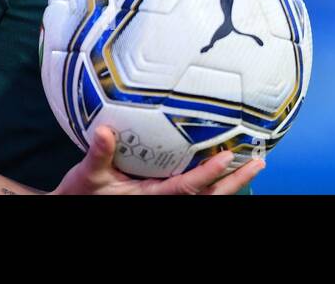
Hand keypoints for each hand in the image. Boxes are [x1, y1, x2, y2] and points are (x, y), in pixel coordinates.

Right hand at [49, 125, 264, 194]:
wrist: (77, 204)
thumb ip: (99, 153)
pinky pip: (195, 192)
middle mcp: (163, 201)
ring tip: (252, 163)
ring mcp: (165, 200)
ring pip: (206, 196)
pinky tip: (226, 168)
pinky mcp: (163, 196)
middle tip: (258, 162)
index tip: (228, 157)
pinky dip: (214, 181)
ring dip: (230, 181)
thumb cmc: (83, 193)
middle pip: (208, 197)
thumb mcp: (88, 174)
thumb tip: (105, 131)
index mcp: (151, 197)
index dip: (208, 174)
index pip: (186, 188)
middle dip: (234, 181)